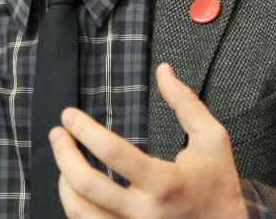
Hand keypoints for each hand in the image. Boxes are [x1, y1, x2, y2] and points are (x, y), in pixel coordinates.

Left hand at [50, 63, 247, 218]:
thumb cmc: (218, 183)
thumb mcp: (211, 138)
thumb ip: (186, 102)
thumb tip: (163, 71)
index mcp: (165, 184)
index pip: (114, 154)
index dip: (85, 131)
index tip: (69, 115)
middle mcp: (145, 214)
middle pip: (87, 186)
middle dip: (64, 155)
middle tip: (57, 134)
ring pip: (80, 212)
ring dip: (64, 183)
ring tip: (63, 160)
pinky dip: (76, 206)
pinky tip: (75, 188)